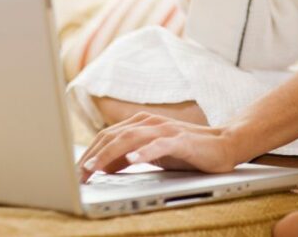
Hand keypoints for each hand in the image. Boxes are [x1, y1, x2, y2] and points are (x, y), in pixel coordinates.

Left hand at [76, 113, 240, 182]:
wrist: (223, 145)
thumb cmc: (187, 151)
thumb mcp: (152, 155)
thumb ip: (130, 156)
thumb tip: (103, 167)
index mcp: (141, 123)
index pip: (107, 136)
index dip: (89, 153)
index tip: (75, 172)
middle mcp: (150, 123)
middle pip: (113, 136)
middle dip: (92, 156)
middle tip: (78, 175)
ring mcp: (165, 130)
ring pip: (130, 139)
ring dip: (109, 155)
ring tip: (94, 169)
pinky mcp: (181, 141)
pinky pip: (159, 145)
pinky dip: (144, 152)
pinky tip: (131, 160)